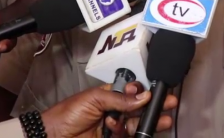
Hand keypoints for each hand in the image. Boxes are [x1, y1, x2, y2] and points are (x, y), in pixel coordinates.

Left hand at [41, 82, 176, 137]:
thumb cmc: (68, 113)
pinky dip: (128, 133)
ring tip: (163, 120)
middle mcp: (114, 110)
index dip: (142, 91)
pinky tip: (120, 130)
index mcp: (108, 95)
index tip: (153, 90)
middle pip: (138, 108)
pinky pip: (128, 136)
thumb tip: (142, 96)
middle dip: (154, 106)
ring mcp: (114, 127)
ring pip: (137, 124)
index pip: (130, 92)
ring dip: (149, 121)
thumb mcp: (93, 99)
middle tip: (169, 103)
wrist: (54, 136)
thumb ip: (119, 99)